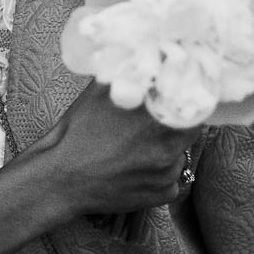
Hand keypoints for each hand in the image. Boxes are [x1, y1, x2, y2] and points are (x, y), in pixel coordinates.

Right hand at [39, 79, 199, 217]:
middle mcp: (168, 150)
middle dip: (175, 124)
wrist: (60, 180)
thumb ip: (124, 77)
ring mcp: (167, 176)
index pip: (193, 107)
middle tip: (155, 123)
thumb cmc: (75, 137)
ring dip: (167, 149)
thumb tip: (138, 57)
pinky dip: (158, 173)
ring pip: (179, 155)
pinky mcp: (162, 195)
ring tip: (137, 148)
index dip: (186, 101)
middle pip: (189, 131)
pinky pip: (171, 179)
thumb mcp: (96, 96)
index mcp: (156, 122)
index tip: (177, 99)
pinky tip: (135, 168)